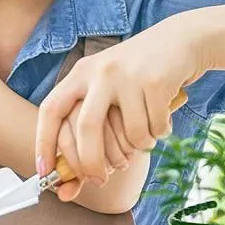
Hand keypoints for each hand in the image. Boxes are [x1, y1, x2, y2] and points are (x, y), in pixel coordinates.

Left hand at [36, 17, 199, 183]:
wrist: (181, 39)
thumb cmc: (137, 76)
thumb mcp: (106, 89)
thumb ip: (90, 128)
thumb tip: (68, 184)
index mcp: (80, 74)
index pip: (51, 110)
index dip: (44, 143)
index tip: (43, 171)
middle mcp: (99, 72)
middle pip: (87, 127)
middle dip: (90, 162)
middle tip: (98, 181)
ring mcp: (128, 75)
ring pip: (130, 134)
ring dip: (139, 147)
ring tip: (144, 137)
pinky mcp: (156, 81)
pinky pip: (155, 128)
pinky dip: (160, 134)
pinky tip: (162, 121)